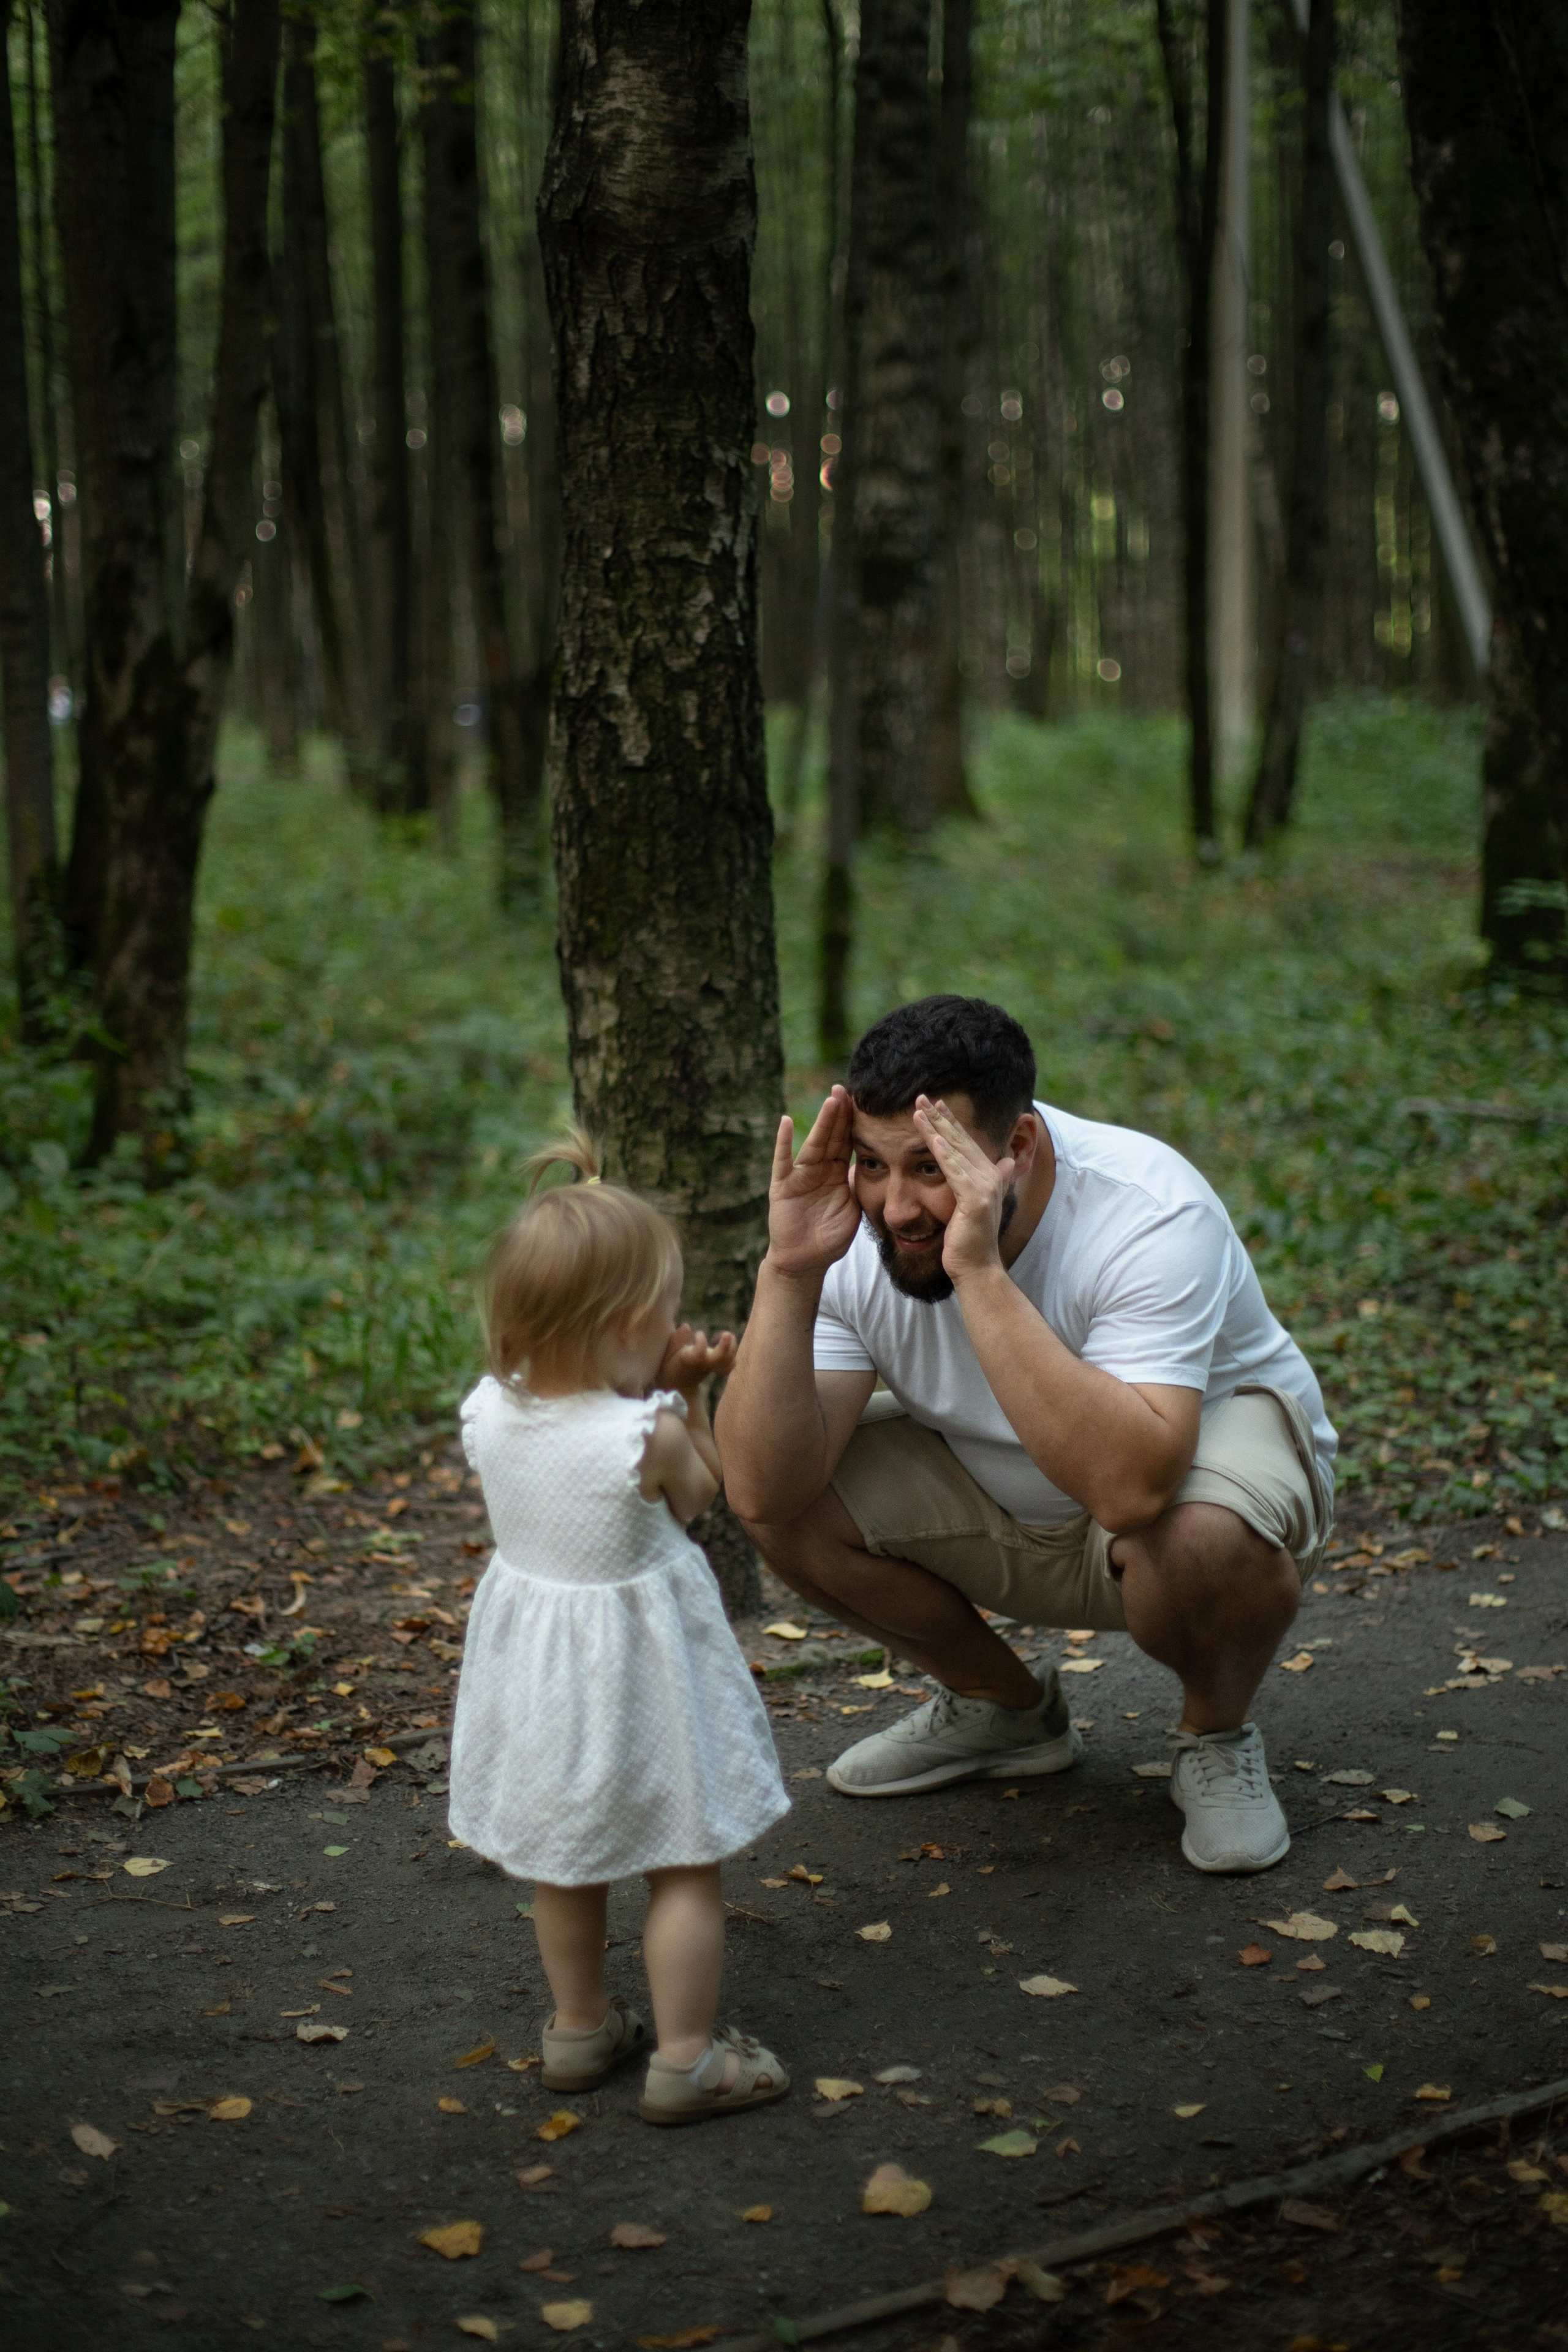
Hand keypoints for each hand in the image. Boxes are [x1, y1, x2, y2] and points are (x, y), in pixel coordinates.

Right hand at [657, 1324, 737, 1398]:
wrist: (679, 1386)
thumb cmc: (671, 1365)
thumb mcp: (667, 1353)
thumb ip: (676, 1340)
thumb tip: (687, 1326)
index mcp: (689, 1360)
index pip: (699, 1353)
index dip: (701, 1342)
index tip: (698, 1333)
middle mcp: (703, 1364)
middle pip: (719, 1359)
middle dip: (725, 1346)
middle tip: (726, 1333)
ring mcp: (712, 1367)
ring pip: (727, 1361)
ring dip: (732, 1348)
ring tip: (729, 1335)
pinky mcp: (717, 1368)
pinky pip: (730, 1364)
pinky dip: (733, 1355)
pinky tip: (730, 1344)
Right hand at [764, 1086, 860, 1278]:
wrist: (806, 1261)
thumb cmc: (831, 1236)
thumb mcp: (854, 1208)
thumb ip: (860, 1185)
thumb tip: (878, 1163)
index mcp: (837, 1174)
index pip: (848, 1142)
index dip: (855, 1123)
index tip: (865, 1101)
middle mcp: (819, 1170)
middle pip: (832, 1137)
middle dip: (840, 1114)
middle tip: (848, 1088)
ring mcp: (800, 1176)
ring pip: (814, 1144)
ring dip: (823, 1122)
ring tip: (832, 1100)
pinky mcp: (783, 1186)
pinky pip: (783, 1161)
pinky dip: (784, 1142)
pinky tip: (787, 1122)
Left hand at [911, 1095, 1013, 1285]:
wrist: (977, 1269)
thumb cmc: (971, 1241)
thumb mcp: (978, 1205)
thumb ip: (991, 1182)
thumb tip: (1009, 1163)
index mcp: (990, 1176)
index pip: (966, 1143)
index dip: (951, 1122)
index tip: (935, 1104)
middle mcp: (991, 1176)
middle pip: (961, 1140)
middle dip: (941, 1117)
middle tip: (922, 1096)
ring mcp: (985, 1188)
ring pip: (955, 1151)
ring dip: (936, 1128)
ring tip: (919, 1110)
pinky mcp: (975, 1201)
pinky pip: (956, 1172)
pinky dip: (944, 1155)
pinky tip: (933, 1138)